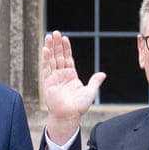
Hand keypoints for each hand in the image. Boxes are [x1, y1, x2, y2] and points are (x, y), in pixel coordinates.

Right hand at [41, 30, 105, 144]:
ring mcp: (54, 78)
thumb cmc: (79, 107)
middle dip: (57, 44)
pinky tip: (45, 49)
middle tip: (55, 33)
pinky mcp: (48, 82)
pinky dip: (46, 58)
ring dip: (50, 48)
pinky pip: (46, 68)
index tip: (65, 38)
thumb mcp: (90, 91)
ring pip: (51, 59)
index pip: (68, 58)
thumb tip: (103, 74)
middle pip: (58, 56)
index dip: (66, 48)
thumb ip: (95, 81)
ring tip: (49, 36)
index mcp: (71, 76)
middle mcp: (61, 75)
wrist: (69, 116)